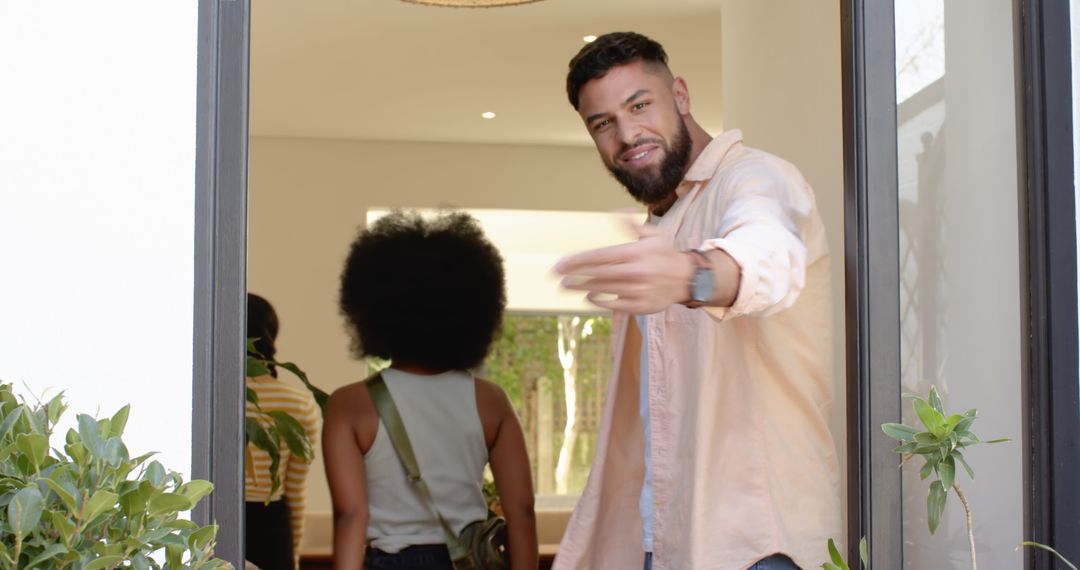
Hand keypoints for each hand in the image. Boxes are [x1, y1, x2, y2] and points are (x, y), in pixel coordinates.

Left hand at [553, 224, 694, 313]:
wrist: (688, 279)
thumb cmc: (665, 254)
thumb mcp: (652, 235)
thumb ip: (631, 224)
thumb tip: (614, 211)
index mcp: (635, 253)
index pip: (598, 257)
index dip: (576, 262)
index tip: (559, 265)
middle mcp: (635, 272)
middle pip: (596, 275)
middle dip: (573, 276)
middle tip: (558, 277)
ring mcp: (637, 291)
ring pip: (602, 290)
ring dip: (581, 288)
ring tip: (567, 286)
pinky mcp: (639, 306)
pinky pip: (613, 305)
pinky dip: (599, 301)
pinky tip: (589, 296)